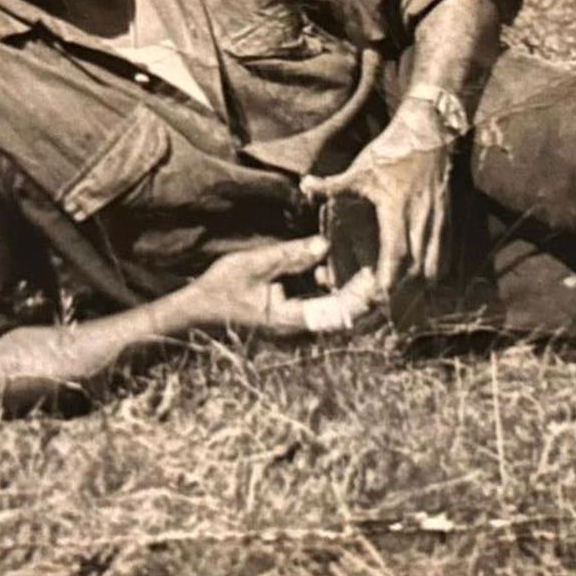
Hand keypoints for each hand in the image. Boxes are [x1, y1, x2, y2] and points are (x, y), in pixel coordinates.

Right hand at [184, 237, 377, 333]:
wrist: (198, 311)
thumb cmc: (221, 289)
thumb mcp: (253, 265)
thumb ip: (289, 256)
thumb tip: (324, 245)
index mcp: (289, 320)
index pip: (336, 313)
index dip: (358, 295)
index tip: (372, 274)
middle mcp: (296, 330)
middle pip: (341, 317)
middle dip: (360, 295)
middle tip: (378, 271)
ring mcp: (295, 327)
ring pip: (333, 314)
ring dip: (348, 294)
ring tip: (366, 271)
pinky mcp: (292, 319)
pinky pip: (321, 309)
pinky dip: (332, 293)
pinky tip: (336, 273)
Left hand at [300, 104, 455, 294]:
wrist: (431, 131)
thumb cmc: (394, 150)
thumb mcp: (361, 167)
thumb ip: (333, 184)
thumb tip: (304, 185)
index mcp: (399, 212)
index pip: (397, 258)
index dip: (386, 283)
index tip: (373, 299)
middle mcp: (423, 222)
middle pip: (417, 274)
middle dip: (398, 296)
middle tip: (377, 307)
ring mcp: (439, 224)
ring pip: (434, 271)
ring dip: (416, 289)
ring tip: (395, 301)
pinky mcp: (448, 222)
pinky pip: (444, 260)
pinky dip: (431, 276)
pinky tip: (417, 283)